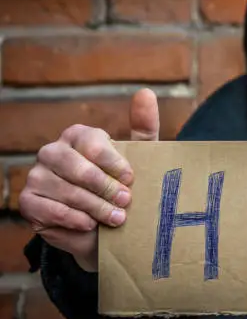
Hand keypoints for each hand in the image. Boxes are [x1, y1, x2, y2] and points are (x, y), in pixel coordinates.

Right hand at [19, 89, 159, 271]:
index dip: (114, 164)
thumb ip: (144, 127)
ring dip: (97, 208)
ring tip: (116, 218)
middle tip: (126, 202)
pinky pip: (52, 211)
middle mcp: (53, 152)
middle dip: (107, 189)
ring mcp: (37, 176)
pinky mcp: (29, 202)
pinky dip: (76, 220)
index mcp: (78, 136)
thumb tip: (146, 93)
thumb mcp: (139, 157)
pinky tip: (91, 225)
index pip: (93, 144)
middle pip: (80, 169)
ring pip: (68, 192)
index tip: (130, 179)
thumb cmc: (121, 185)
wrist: (104, 225)